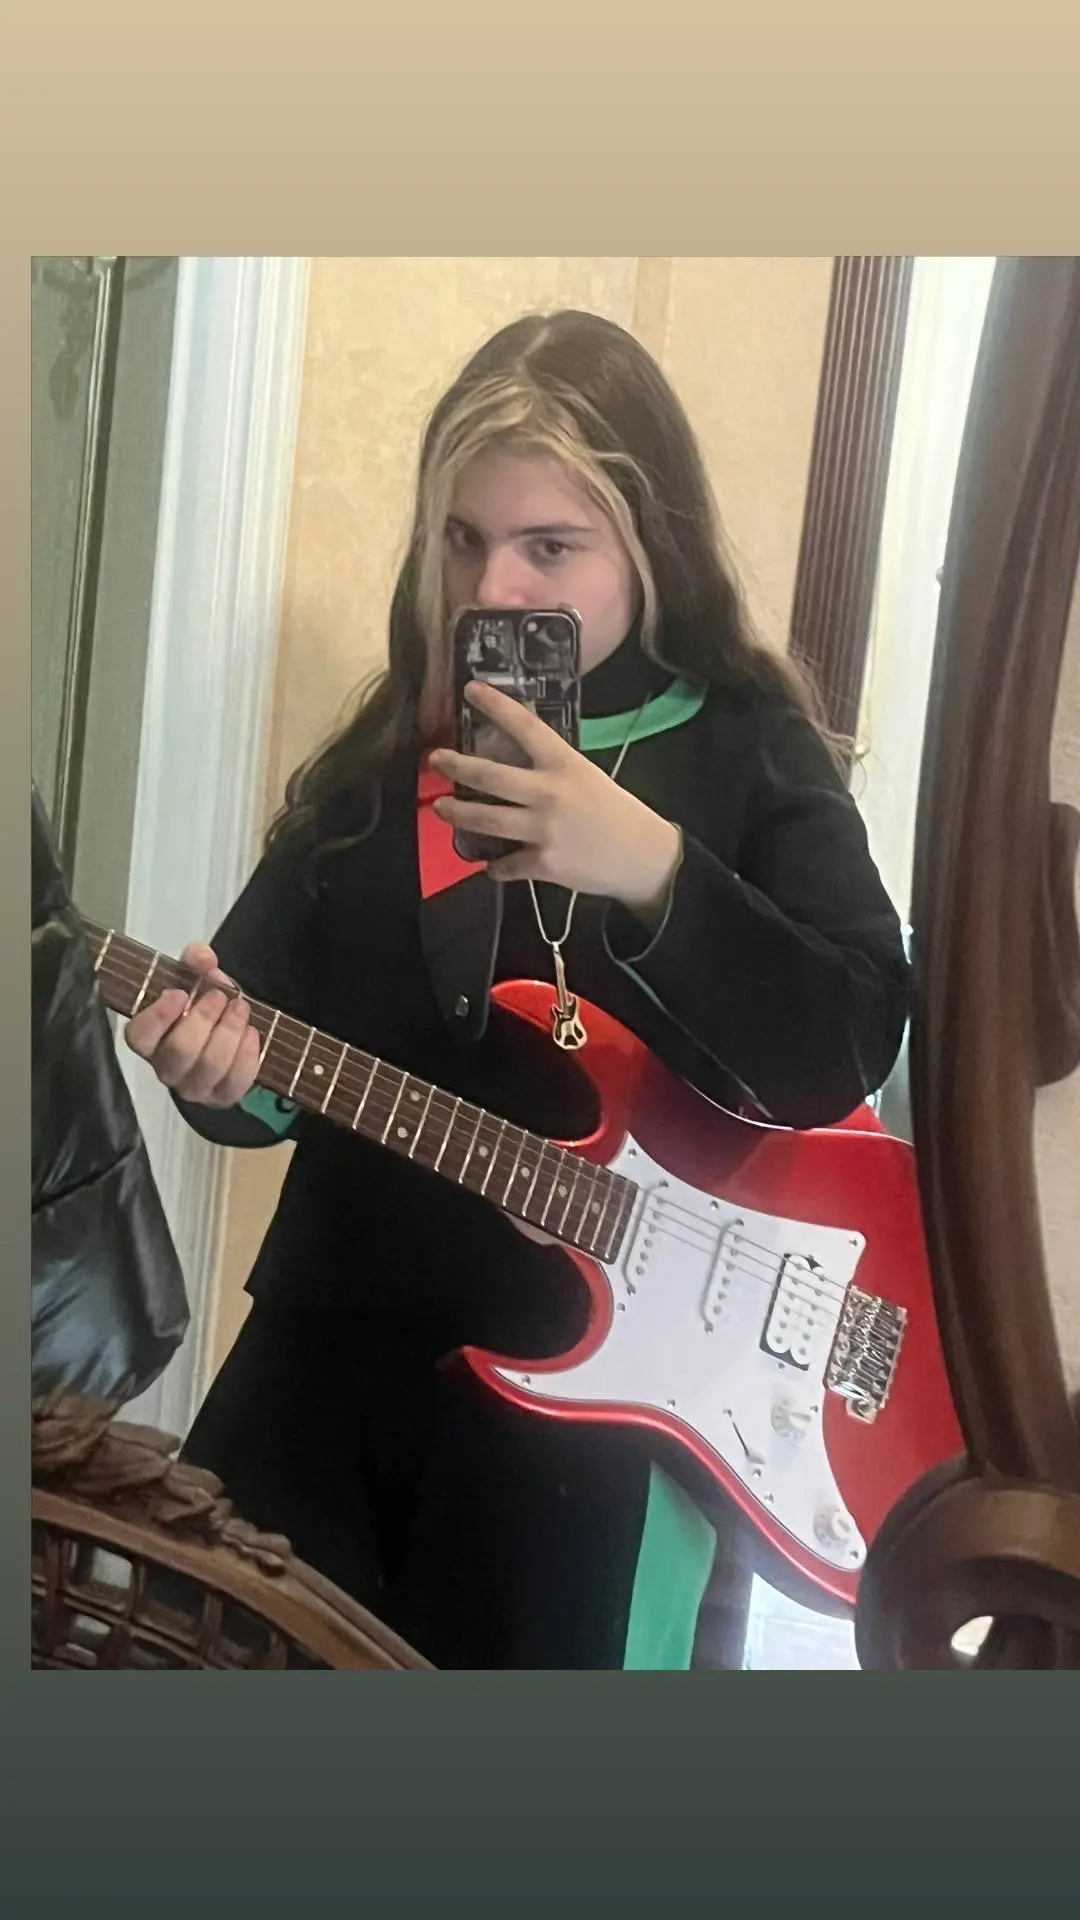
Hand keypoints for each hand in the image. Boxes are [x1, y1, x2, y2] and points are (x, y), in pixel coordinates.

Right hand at [123, 943, 261, 1108]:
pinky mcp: (221, 1097)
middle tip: (220, 997)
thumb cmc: (200, 1005)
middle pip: (180, 1051)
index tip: (178, 994)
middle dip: (205, 1019)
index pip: (139, 1036)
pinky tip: (252, 1033)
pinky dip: (248, 1054)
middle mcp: (165, 1068)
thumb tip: (204, 959)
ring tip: (240, 1009)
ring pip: (210, 1067)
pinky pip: (236, 1082)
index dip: (157, 1016)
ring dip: (230, 1032)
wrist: (225, 1031)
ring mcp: (193, 1087)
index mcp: (148, 1039)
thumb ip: (196, 961)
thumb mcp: (195, 977)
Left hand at [429, 682, 681, 922]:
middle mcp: (549, 793)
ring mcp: (544, 829)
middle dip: (456, 766)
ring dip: (458, 813)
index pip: (525, 727)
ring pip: (486, 820)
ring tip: (441, 808)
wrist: (643, 857)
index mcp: (564, 765)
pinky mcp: (543, 863)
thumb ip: (553, 769)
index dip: (496, 706)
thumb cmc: (616, 812)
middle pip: (489, 775)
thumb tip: (518, 759)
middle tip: (435, 760)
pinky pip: (506, 865)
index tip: (470, 689)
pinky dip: (495, 867)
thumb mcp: (586, 776)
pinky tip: (491, 866)